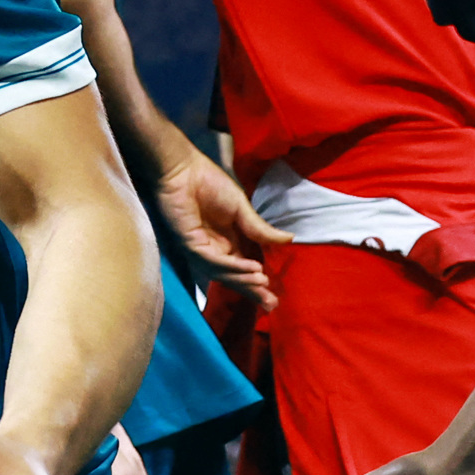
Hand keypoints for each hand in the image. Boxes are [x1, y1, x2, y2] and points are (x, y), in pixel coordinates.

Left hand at [154, 146, 280, 304]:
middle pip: (234, 277)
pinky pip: (213, 260)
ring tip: (263, 282)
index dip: (258, 285)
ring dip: (243, 279)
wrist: (185, 170)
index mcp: (228, 243)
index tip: (275, 299)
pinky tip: (251, 268)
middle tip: (271, 304)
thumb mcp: (242, 208)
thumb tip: (289, 240)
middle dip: (252, 291)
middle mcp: (214, 250)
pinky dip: (232, 266)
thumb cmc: (210, 184)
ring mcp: (201, 249)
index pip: (244, 269)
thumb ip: (260, 228)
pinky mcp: (190, 244)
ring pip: (223, 273)